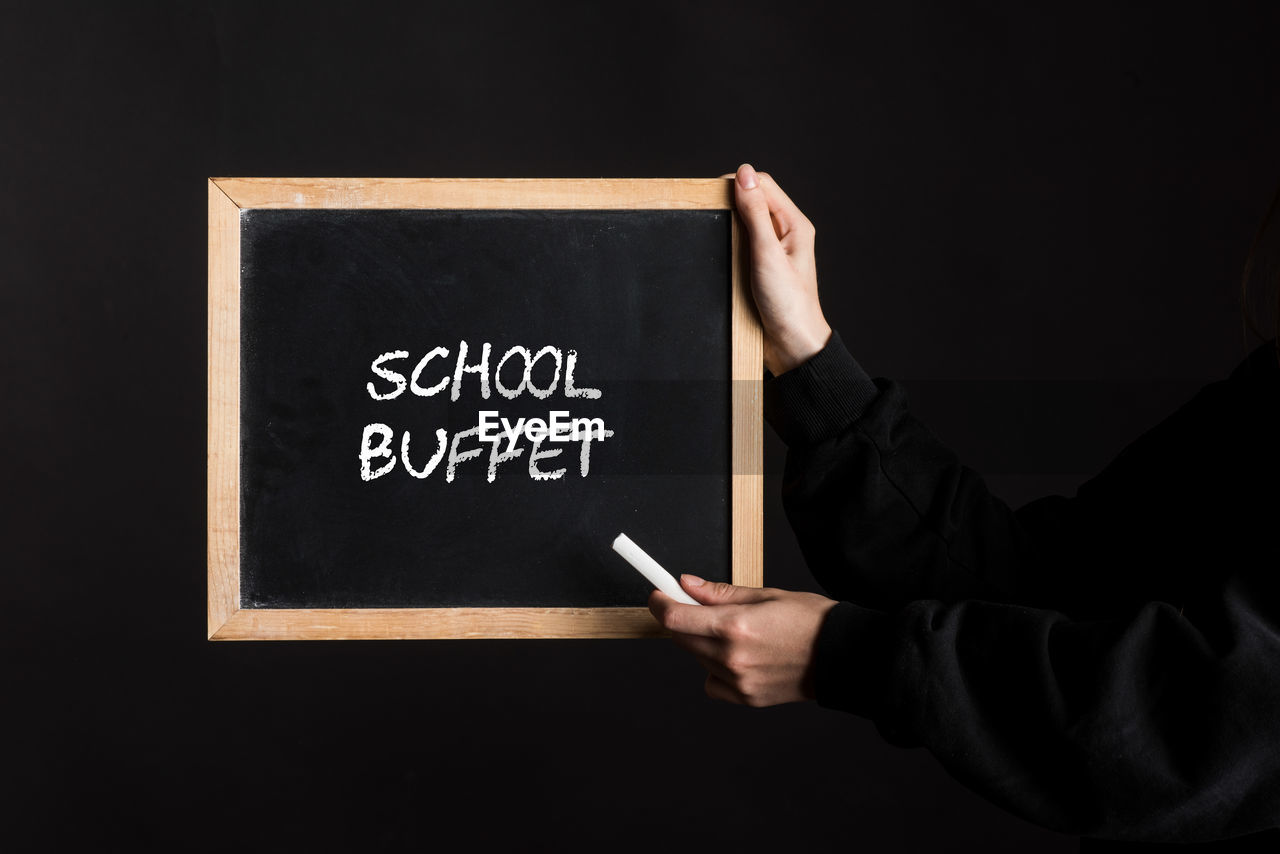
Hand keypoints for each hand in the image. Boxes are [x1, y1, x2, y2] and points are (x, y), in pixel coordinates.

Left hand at [648, 574, 837, 706]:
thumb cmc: (810, 621)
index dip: (660, 603)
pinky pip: (712, 683)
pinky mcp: (746, 699)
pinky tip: (739, 658)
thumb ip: (720, 593)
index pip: (675, 618)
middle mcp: (731, 657)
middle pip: (680, 639)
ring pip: (697, 659)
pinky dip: (716, 670)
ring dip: (703, 643)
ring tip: (736, 633)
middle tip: (698, 608)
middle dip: (682, 620)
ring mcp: (738, 682)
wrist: (843, 656)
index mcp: (735, 625)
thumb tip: (687, 585)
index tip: (658, 595)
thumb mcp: (766, 595)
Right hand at [725, 163, 831, 375]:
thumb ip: (755, 213)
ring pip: (743, 222)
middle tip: (709, 213)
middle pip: (752, 201)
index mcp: (795, 224)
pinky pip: (740, 244)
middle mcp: (785, 233)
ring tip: (714, 233)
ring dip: (728, 224)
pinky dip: (727, 242)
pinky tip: (719, 251)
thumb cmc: (787, 304)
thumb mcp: (767, 254)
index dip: (738, 183)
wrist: (791, 345)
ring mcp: (772, 250)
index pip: (763, 185)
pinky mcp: (760, 267)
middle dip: (730, 202)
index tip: (712, 193)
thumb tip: (744, 174)